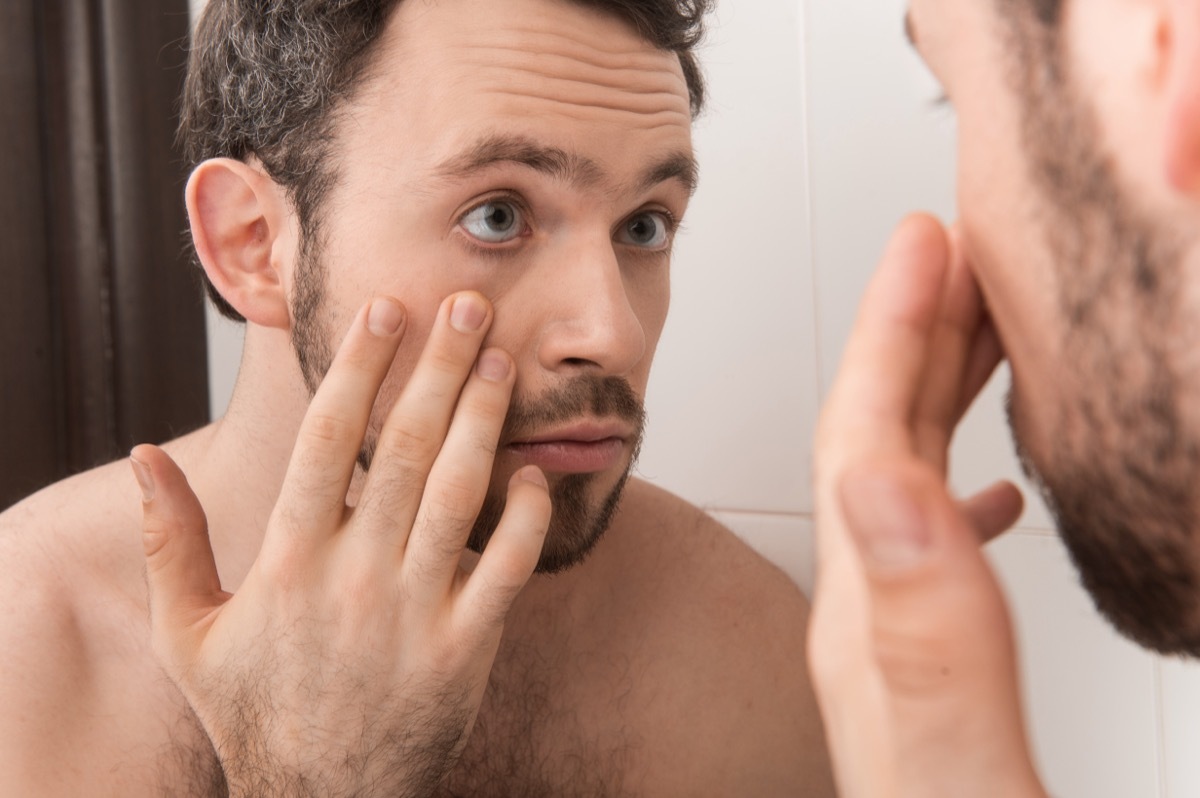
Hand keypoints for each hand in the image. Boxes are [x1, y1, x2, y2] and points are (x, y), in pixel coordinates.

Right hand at [131, 292, 550, 796]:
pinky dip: (526, 516)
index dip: (358, 367)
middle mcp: (353, 576)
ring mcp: (415, 613)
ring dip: (484, 420)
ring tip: (501, 360)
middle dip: (439, 368)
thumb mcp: (189, 633)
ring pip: (458, 494)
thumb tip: (143, 455)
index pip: (329, 440)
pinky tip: (536, 472)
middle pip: (405, 449)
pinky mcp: (465, 650)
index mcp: (288, 561)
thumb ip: (169, 542)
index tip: (385, 309)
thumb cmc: (254, 709)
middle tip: (468, 304)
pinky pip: (507, 568)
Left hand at [808, 215, 1048, 797]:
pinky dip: (961, 491)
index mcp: (870, 628)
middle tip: (952, 252)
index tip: (925, 240)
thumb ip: (922, 633)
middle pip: (872, 443)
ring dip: (935, 396)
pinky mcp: (941, 679)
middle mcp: (870, 629)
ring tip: (980, 335)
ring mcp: (900, 650)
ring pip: (903, 484)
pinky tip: (987, 487)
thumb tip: (875, 479)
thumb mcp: (956, 761)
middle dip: (911, 336)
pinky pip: (936, 552)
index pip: (863, 440)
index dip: (895, 331)